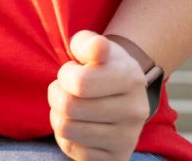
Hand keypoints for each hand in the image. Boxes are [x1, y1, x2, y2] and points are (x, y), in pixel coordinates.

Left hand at [48, 30, 150, 160]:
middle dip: (57, 93)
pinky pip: (72, 150)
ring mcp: (128, 139)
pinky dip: (66, 136)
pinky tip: (78, 123)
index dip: (65, 75)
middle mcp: (134, 112)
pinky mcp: (117, 159)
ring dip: (58, 114)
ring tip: (71, 104)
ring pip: (67, 130)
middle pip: (69, 107)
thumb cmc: (98, 63)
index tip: (71, 70)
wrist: (121, 90)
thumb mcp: (92, 44)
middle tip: (66, 89)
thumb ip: (89, 43)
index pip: (79, 83)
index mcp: (130, 78)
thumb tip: (97, 48)